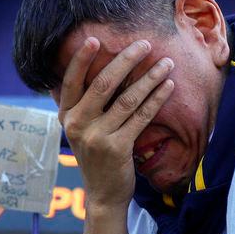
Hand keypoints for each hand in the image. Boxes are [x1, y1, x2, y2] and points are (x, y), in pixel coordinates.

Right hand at [57, 38, 174, 210]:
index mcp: (66, 116)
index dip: (82, 59)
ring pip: (127, 99)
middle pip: (103, 84)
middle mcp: (77, 124)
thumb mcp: (81, 129)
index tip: (96, 39)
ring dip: (149, 78)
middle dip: (126, 60)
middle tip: (144, 44)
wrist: (103, 194)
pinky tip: (168, 86)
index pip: (71, 81)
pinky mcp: (117, 148)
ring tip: (166, 63)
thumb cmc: (96, 155)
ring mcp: (97, 137)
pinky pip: (141, 117)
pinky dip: (156, 99)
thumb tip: (95, 68)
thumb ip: (84, 104)